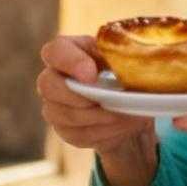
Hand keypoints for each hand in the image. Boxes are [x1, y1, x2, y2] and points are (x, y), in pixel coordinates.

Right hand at [36, 35, 156, 185]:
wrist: (125, 107)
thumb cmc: (120, 74)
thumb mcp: (122, 59)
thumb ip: (120, 57)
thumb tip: (137, 61)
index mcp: (66, 51)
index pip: (55, 51)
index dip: (70, 62)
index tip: (92, 74)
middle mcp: (51, 78)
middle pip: (48, 85)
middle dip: (80, 96)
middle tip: (108, 100)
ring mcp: (53, 106)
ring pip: (65, 115)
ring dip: (99, 117)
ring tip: (126, 114)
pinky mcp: (63, 129)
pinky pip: (78, 134)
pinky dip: (104, 132)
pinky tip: (121, 125)